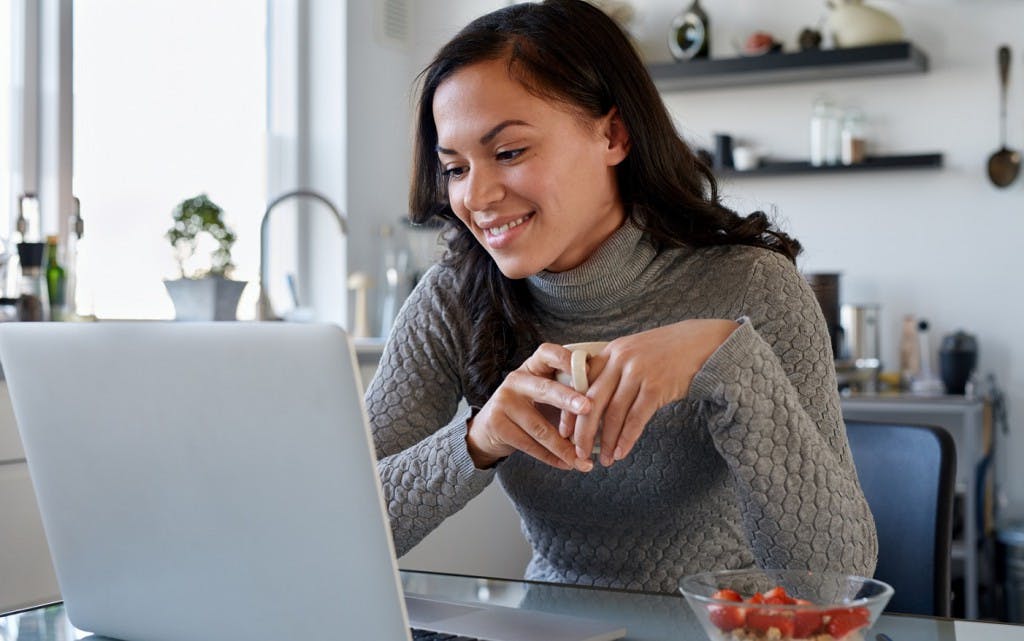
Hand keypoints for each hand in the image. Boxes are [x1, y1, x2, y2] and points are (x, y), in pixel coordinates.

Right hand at [466, 343, 594, 471]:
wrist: (488, 429)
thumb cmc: (528, 408)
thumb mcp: (544, 393)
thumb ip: (568, 391)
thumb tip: (607, 400)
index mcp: (532, 367)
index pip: (548, 353)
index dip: (566, 359)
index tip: (587, 368)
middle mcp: (516, 380)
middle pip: (546, 389)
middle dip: (569, 400)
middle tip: (589, 408)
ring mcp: (504, 402)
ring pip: (540, 427)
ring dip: (564, 447)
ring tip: (584, 460)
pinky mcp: (498, 425)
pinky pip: (530, 444)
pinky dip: (551, 457)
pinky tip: (567, 464)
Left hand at [568, 319, 739, 467]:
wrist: (705, 343)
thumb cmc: (669, 352)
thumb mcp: (636, 352)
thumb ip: (616, 371)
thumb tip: (597, 402)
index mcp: (611, 352)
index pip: (582, 383)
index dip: (571, 409)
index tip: (564, 430)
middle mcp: (621, 360)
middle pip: (592, 401)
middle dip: (583, 430)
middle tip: (579, 452)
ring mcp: (639, 373)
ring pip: (614, 413)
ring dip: (607, 441)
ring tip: (604, 459)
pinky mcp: (657, 386)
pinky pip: (636, 418)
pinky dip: (627, 439)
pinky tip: (621, 452)